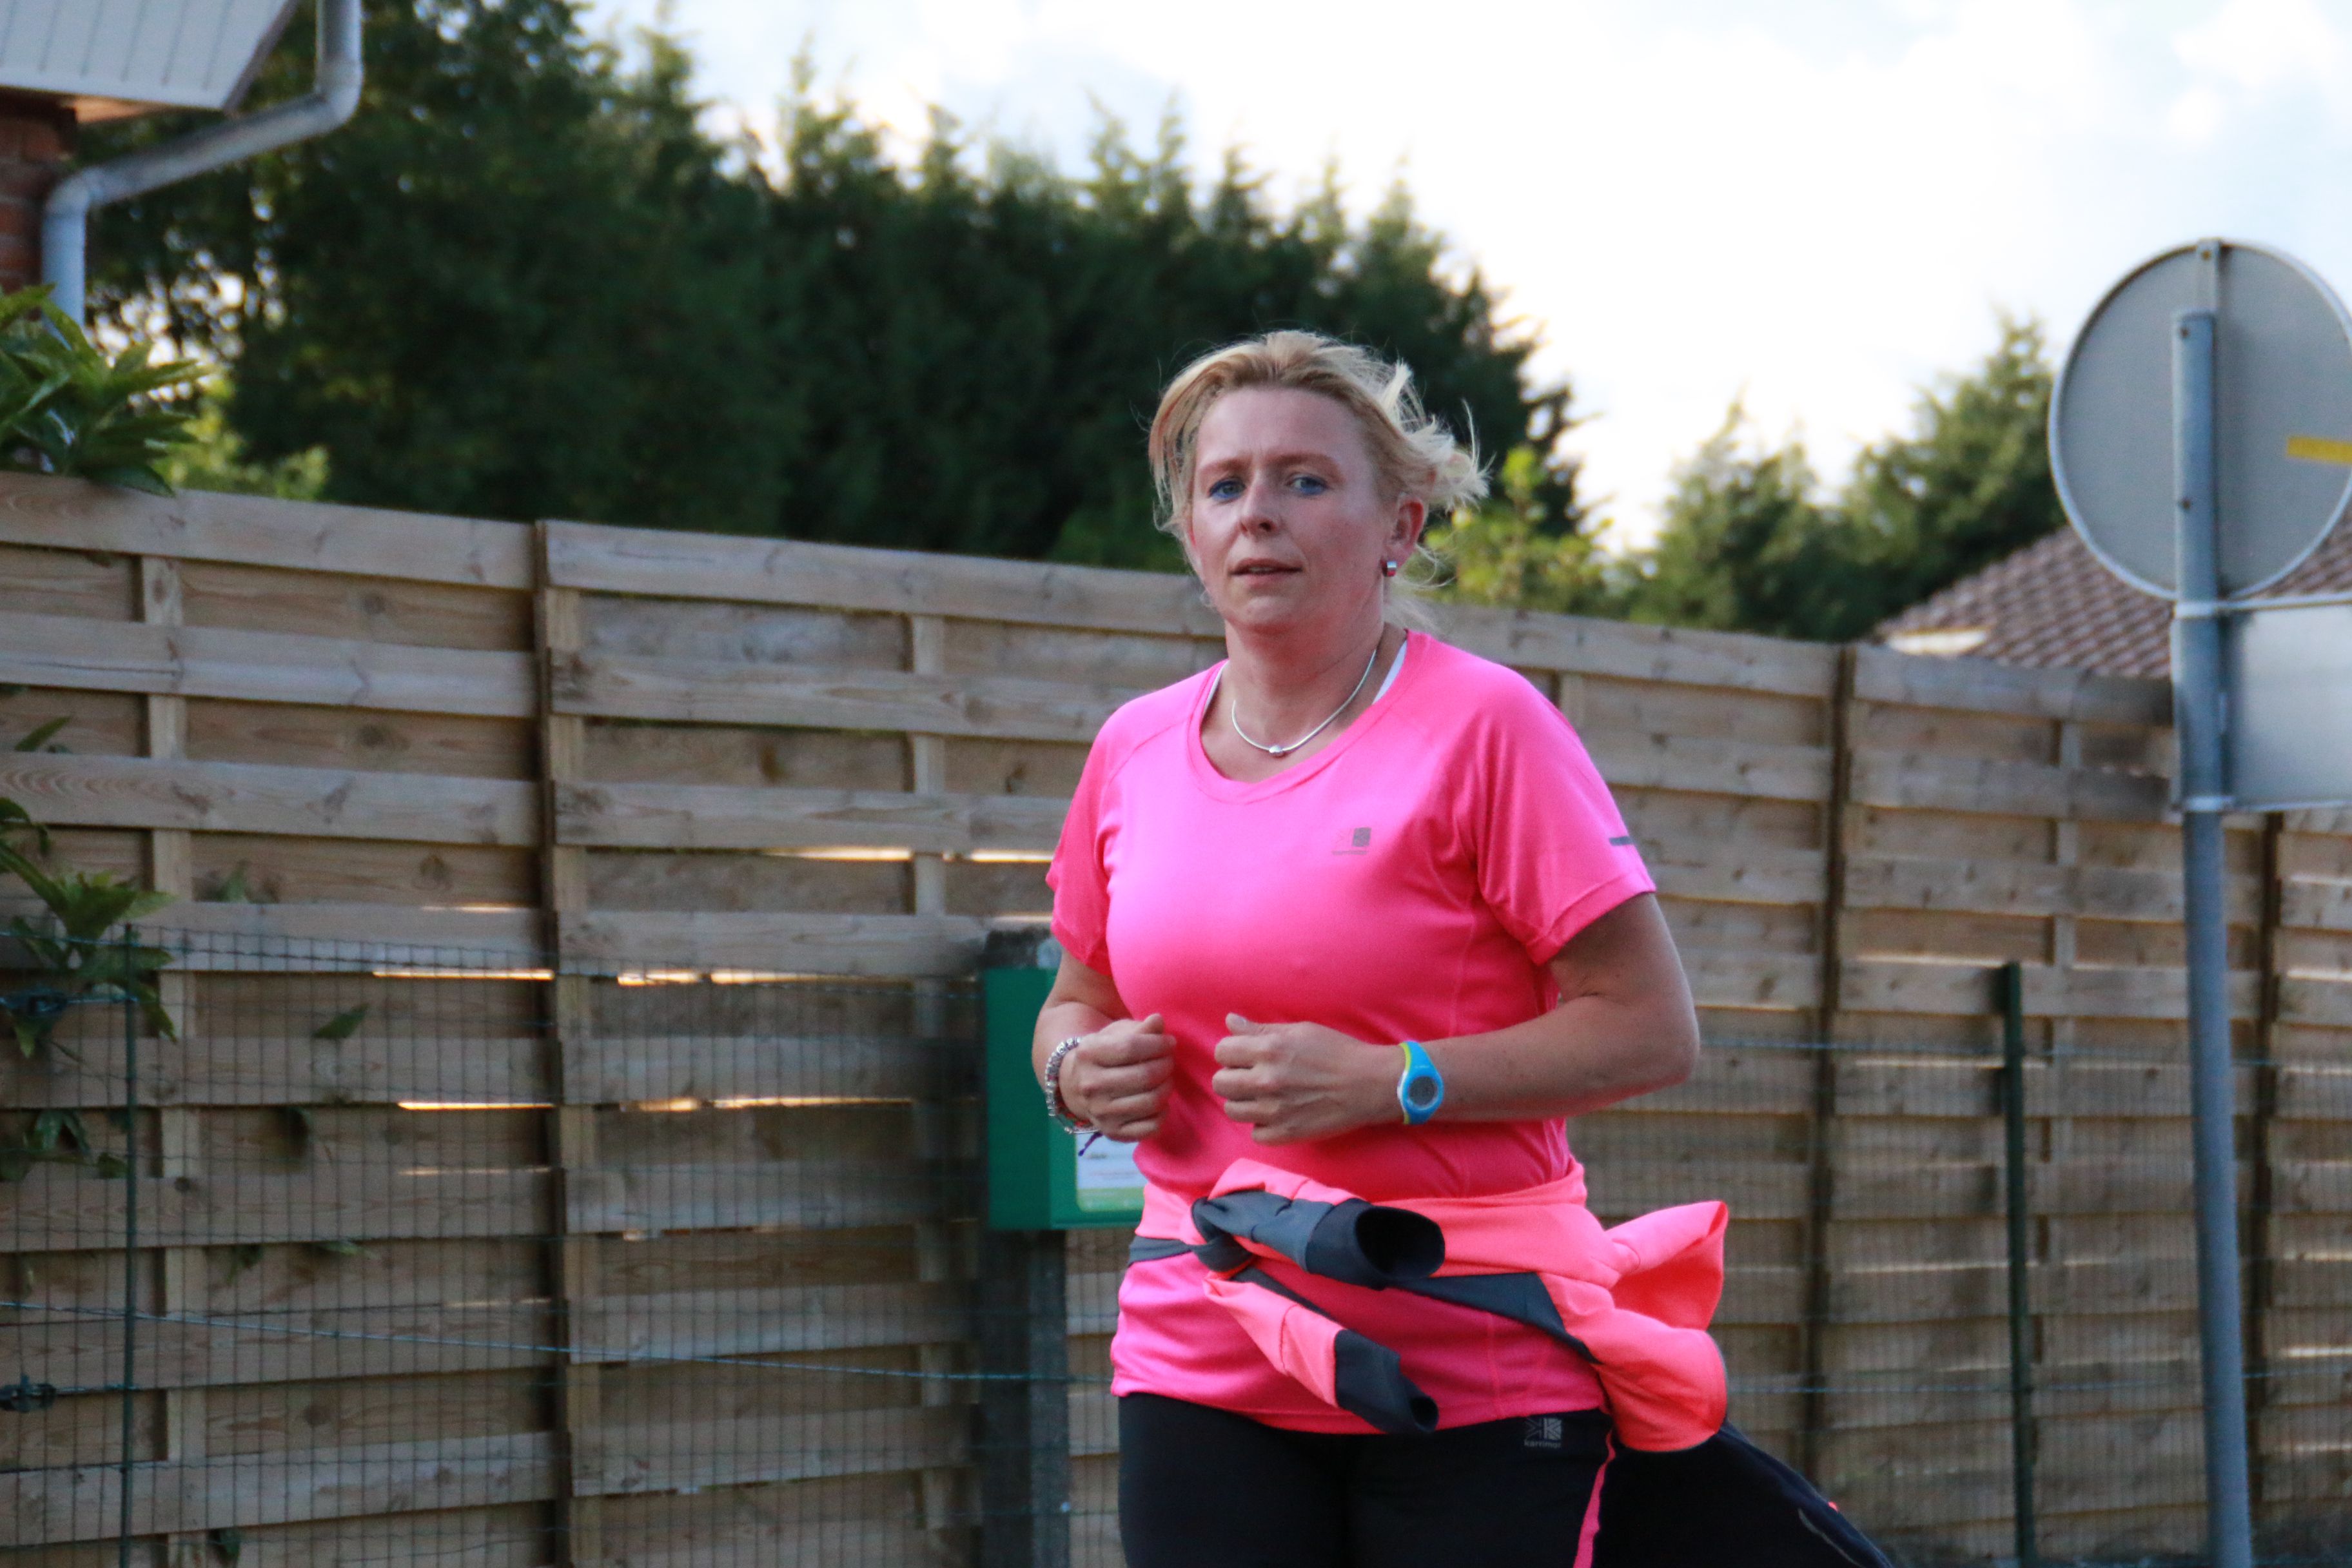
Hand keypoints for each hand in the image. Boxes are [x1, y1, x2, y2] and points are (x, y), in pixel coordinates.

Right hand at [1062, 1013, 1174, 1142]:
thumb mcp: (1116, 1034)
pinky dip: (1162, 1113)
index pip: (1130, 1047)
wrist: (1077, 1085)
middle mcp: (1090, 1086)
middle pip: (1144, 1076)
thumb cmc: (1105, 1053)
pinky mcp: (1112, 1133)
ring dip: (1167, 1087)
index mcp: (1088, 1054)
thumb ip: (1140, 1028)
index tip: (1170, 1042)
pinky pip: (1150, 1127)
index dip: (1158, 1044)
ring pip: (1150, 1101)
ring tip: (1166, 1078)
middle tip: (1170, 1060)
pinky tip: (1160, 1102)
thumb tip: (1158, 1021)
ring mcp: (1100, 1112)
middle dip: (1166, 1065)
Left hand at [1211, 1015, 1391, 1144]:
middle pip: (1220, 1083)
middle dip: (1232, 1077)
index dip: (1231, 1052)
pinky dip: (1263, 1125)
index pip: (1222, 1052)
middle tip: (1251, 1077)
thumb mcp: (1299, 1030)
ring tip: (1262, 1097)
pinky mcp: (1286, 1133)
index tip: (1243, 1056)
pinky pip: (1255, 1134)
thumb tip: (1230, 1021)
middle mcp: (1266, 1080)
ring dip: (1243, 1102)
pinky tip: (1277, 1114)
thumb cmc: (1337, 1051)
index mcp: (1268, 1050)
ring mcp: (1274, 1110)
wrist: (1369, 1084)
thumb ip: (1260, 1029)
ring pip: (1232, 1110)